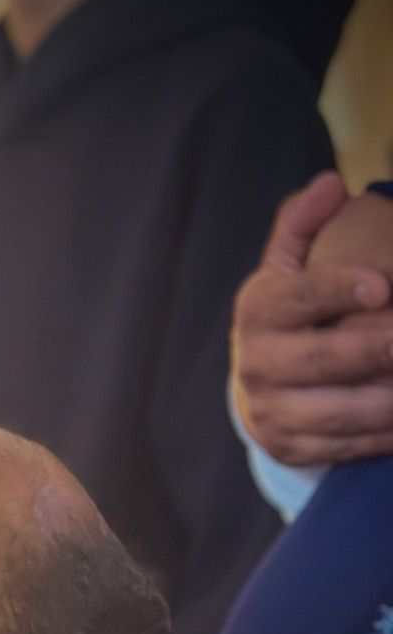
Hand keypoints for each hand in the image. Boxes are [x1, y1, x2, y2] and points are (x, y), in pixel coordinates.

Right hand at [231, 170, 392, 466]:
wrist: (253, 387)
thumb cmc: (285, 314)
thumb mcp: (284, 265)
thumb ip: (303, 225)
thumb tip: (329, 185)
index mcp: (258, 311)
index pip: (298, 299)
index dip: (339, 292)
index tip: (382, 286)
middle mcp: (257, 364)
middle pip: (323, 361)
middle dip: (378, 350)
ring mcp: (273, 412)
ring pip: (339, 412)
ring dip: (390, 401)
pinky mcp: (290, 447)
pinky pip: (345, 446)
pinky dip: (385, 435)